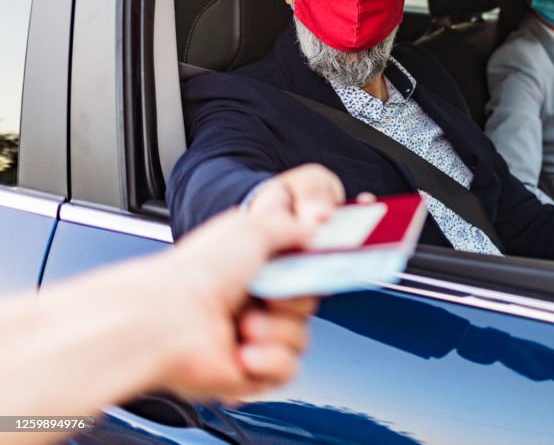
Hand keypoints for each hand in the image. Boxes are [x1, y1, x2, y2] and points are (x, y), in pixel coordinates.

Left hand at [155, 167, 343, 400]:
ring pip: (302, 336)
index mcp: (257, 264)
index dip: (328, 263)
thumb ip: (294, 225)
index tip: (349, 256)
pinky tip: (245, 348)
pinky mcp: (251, 369)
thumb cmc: (198, 272)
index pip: (307, 264)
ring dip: (278, 330)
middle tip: (277, 291)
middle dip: (298, 297)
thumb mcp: (254, 225)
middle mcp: (255, 298)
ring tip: (247, 323)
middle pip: (311, 301)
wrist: (165, 319)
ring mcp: (254, 334)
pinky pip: (288, 367)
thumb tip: (318, 226)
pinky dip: (269, 358)